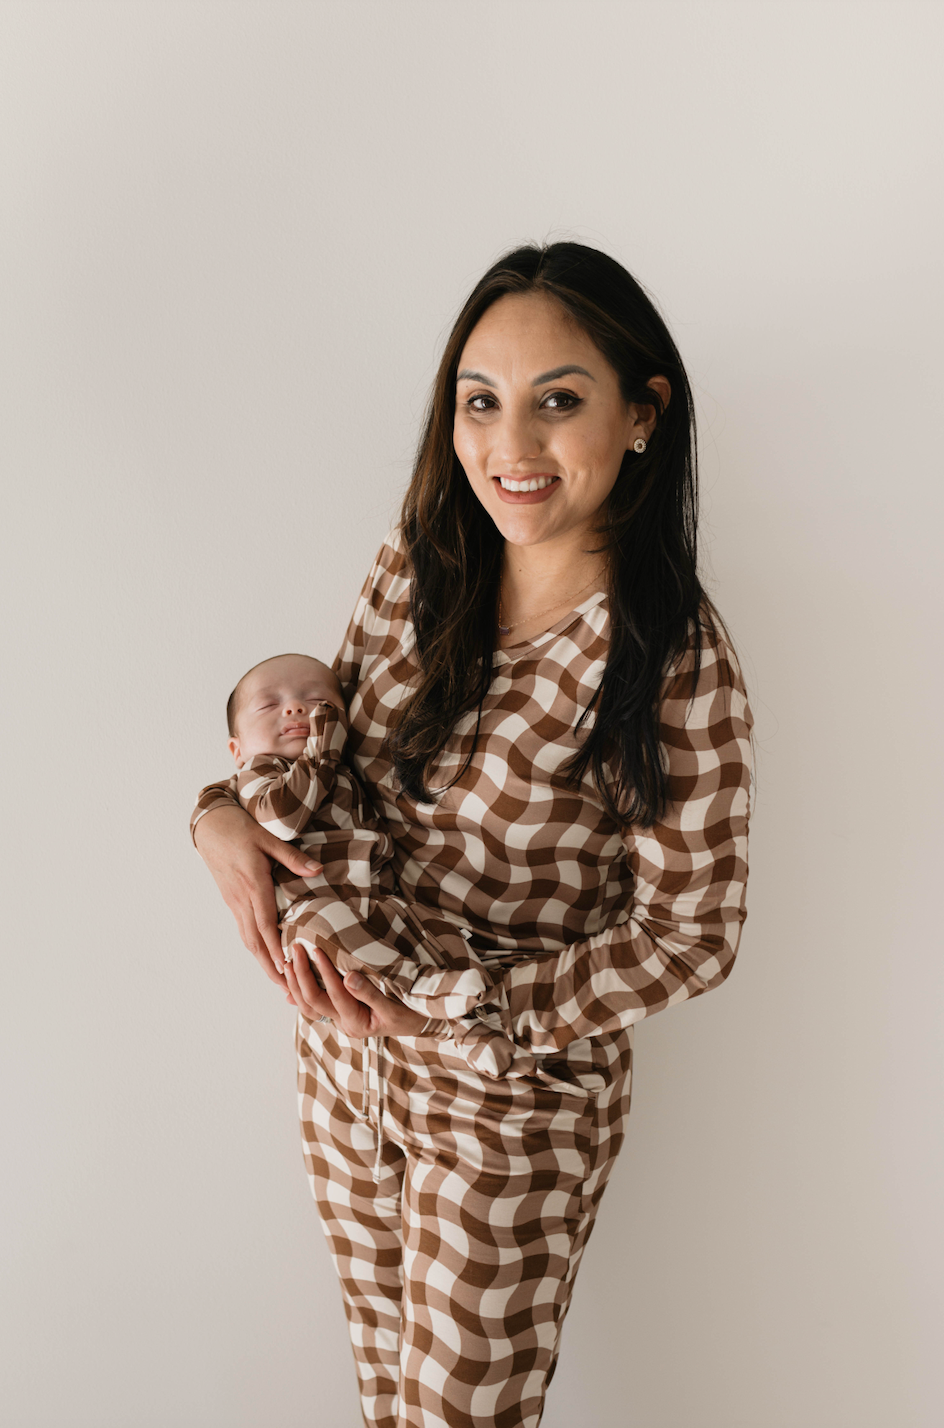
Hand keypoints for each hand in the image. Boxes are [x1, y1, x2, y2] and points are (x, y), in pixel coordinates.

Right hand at [193, 805, 322, 984]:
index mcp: (253, 885)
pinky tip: (266, 956)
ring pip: (248, 938)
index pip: (266, 924)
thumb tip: (317, 870)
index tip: (288, 967)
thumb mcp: (268, 839)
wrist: (210, 826)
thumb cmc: (240, 829)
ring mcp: (234, 902)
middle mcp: (242, 899)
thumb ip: (293, 857)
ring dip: (263, 961)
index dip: (277, 948)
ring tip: (279, 980)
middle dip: (271, 966)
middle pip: (256, 941)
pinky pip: (244, 929)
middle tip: (287, 988)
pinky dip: (256, 947)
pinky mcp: (231, 901)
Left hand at [285, 944, 428, 1037]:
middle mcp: (344, 1023)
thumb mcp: (395, 1006)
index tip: (316, 949)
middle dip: (301, 975)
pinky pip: (316, 1004)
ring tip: (288, 962)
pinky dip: (301, 992)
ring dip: (296, 984)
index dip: (324, 971)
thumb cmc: (412, 1014)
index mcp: (356, 1022)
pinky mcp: (342, 1013)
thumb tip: (348, 977)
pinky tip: (291, 982)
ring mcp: (341, 1019)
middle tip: (295, 949)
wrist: (421, 1024)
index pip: (334, 995)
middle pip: (313, 1002)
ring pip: (309, 1006)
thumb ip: (371, 993)